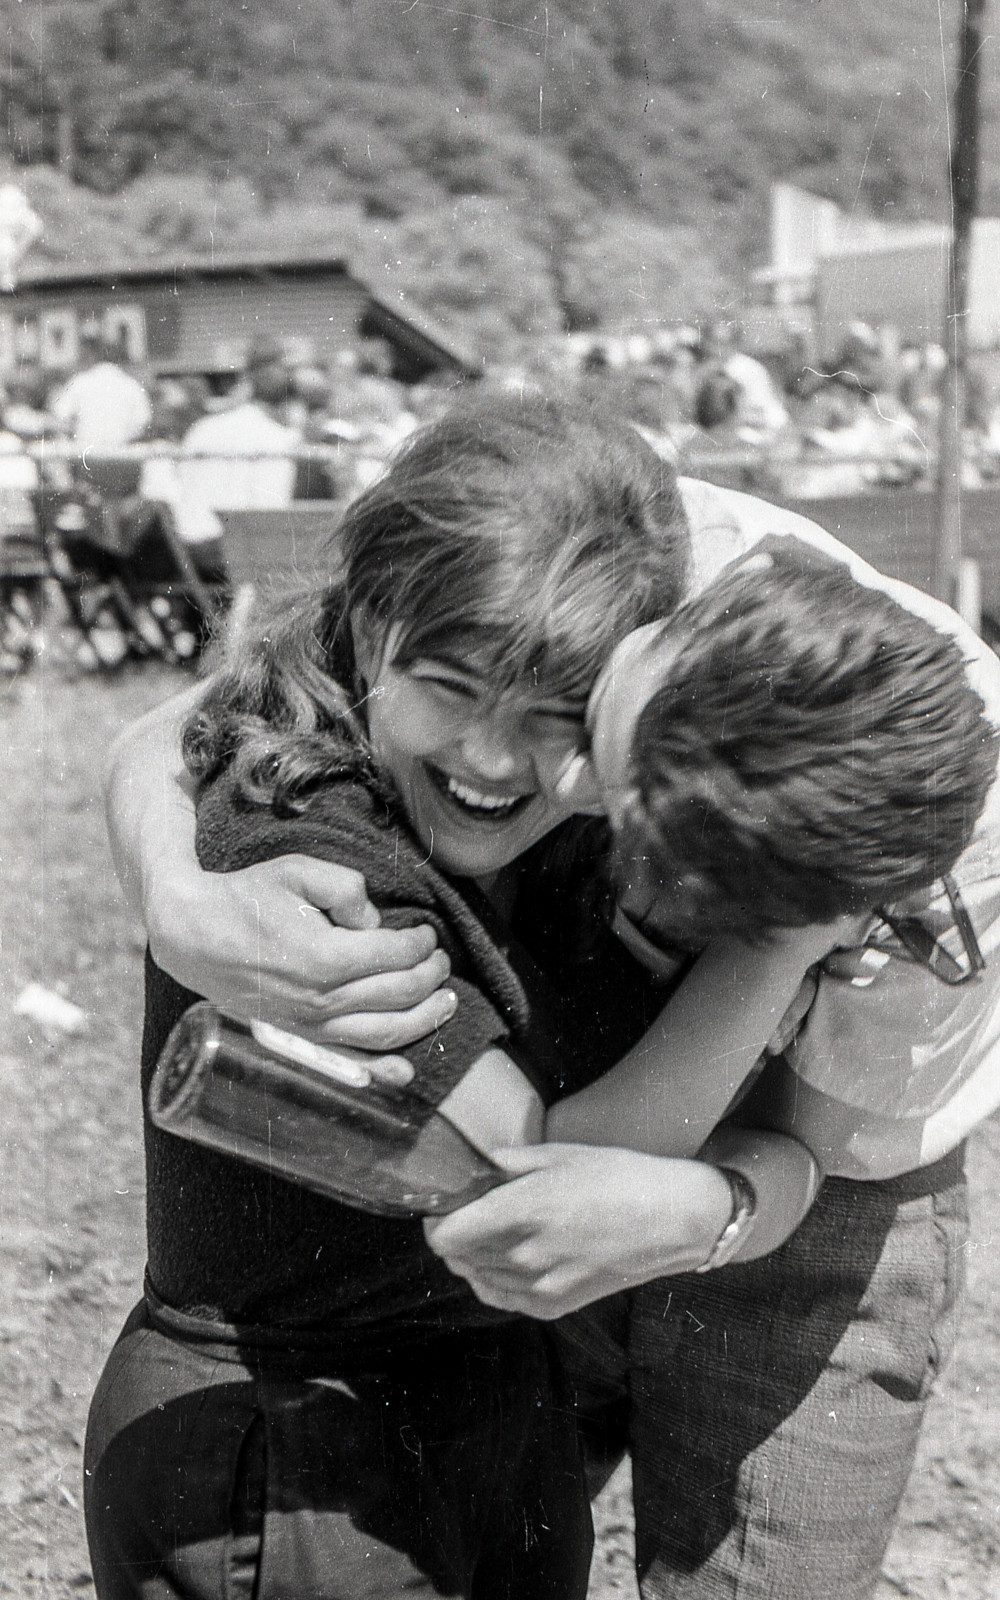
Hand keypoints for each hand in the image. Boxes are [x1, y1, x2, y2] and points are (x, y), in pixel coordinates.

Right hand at [145, 852, 456, 1048]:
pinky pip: (351, 1058)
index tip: (426, 932)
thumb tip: (376, 920)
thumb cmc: (246, 898)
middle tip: (441, 959)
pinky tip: (407, 1072)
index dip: (421, 942)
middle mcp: (322, 998)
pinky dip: (384, 1068)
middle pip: (400, 992)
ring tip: (446, 1001)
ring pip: (386, 1031)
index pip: (397, 954)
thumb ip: (347, 888)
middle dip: (431, 975)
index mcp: (326, 956)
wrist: (194, 936)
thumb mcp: (297, 871)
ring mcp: (311, 1023)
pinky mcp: (301, 1036)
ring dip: (425, 1018)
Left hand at [423, 1143, 730, 1318]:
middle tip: (467, 1215)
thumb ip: (511, 1162)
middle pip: (458, 1257)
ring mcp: (540, 1287)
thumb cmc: (618, 1178)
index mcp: (521, 1212)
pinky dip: (494, 1282)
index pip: (446, 1235)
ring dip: (473, 1258)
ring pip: (477, 1279)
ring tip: (488, 1235)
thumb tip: (481, 1165)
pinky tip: (505, 1261)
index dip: (437, 1220)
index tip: (444, 1205)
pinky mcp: (555, 1306)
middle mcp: (524, 1256)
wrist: (670, 1221)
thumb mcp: (561, 1155)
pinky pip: (504, 1300)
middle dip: (454, 1235)